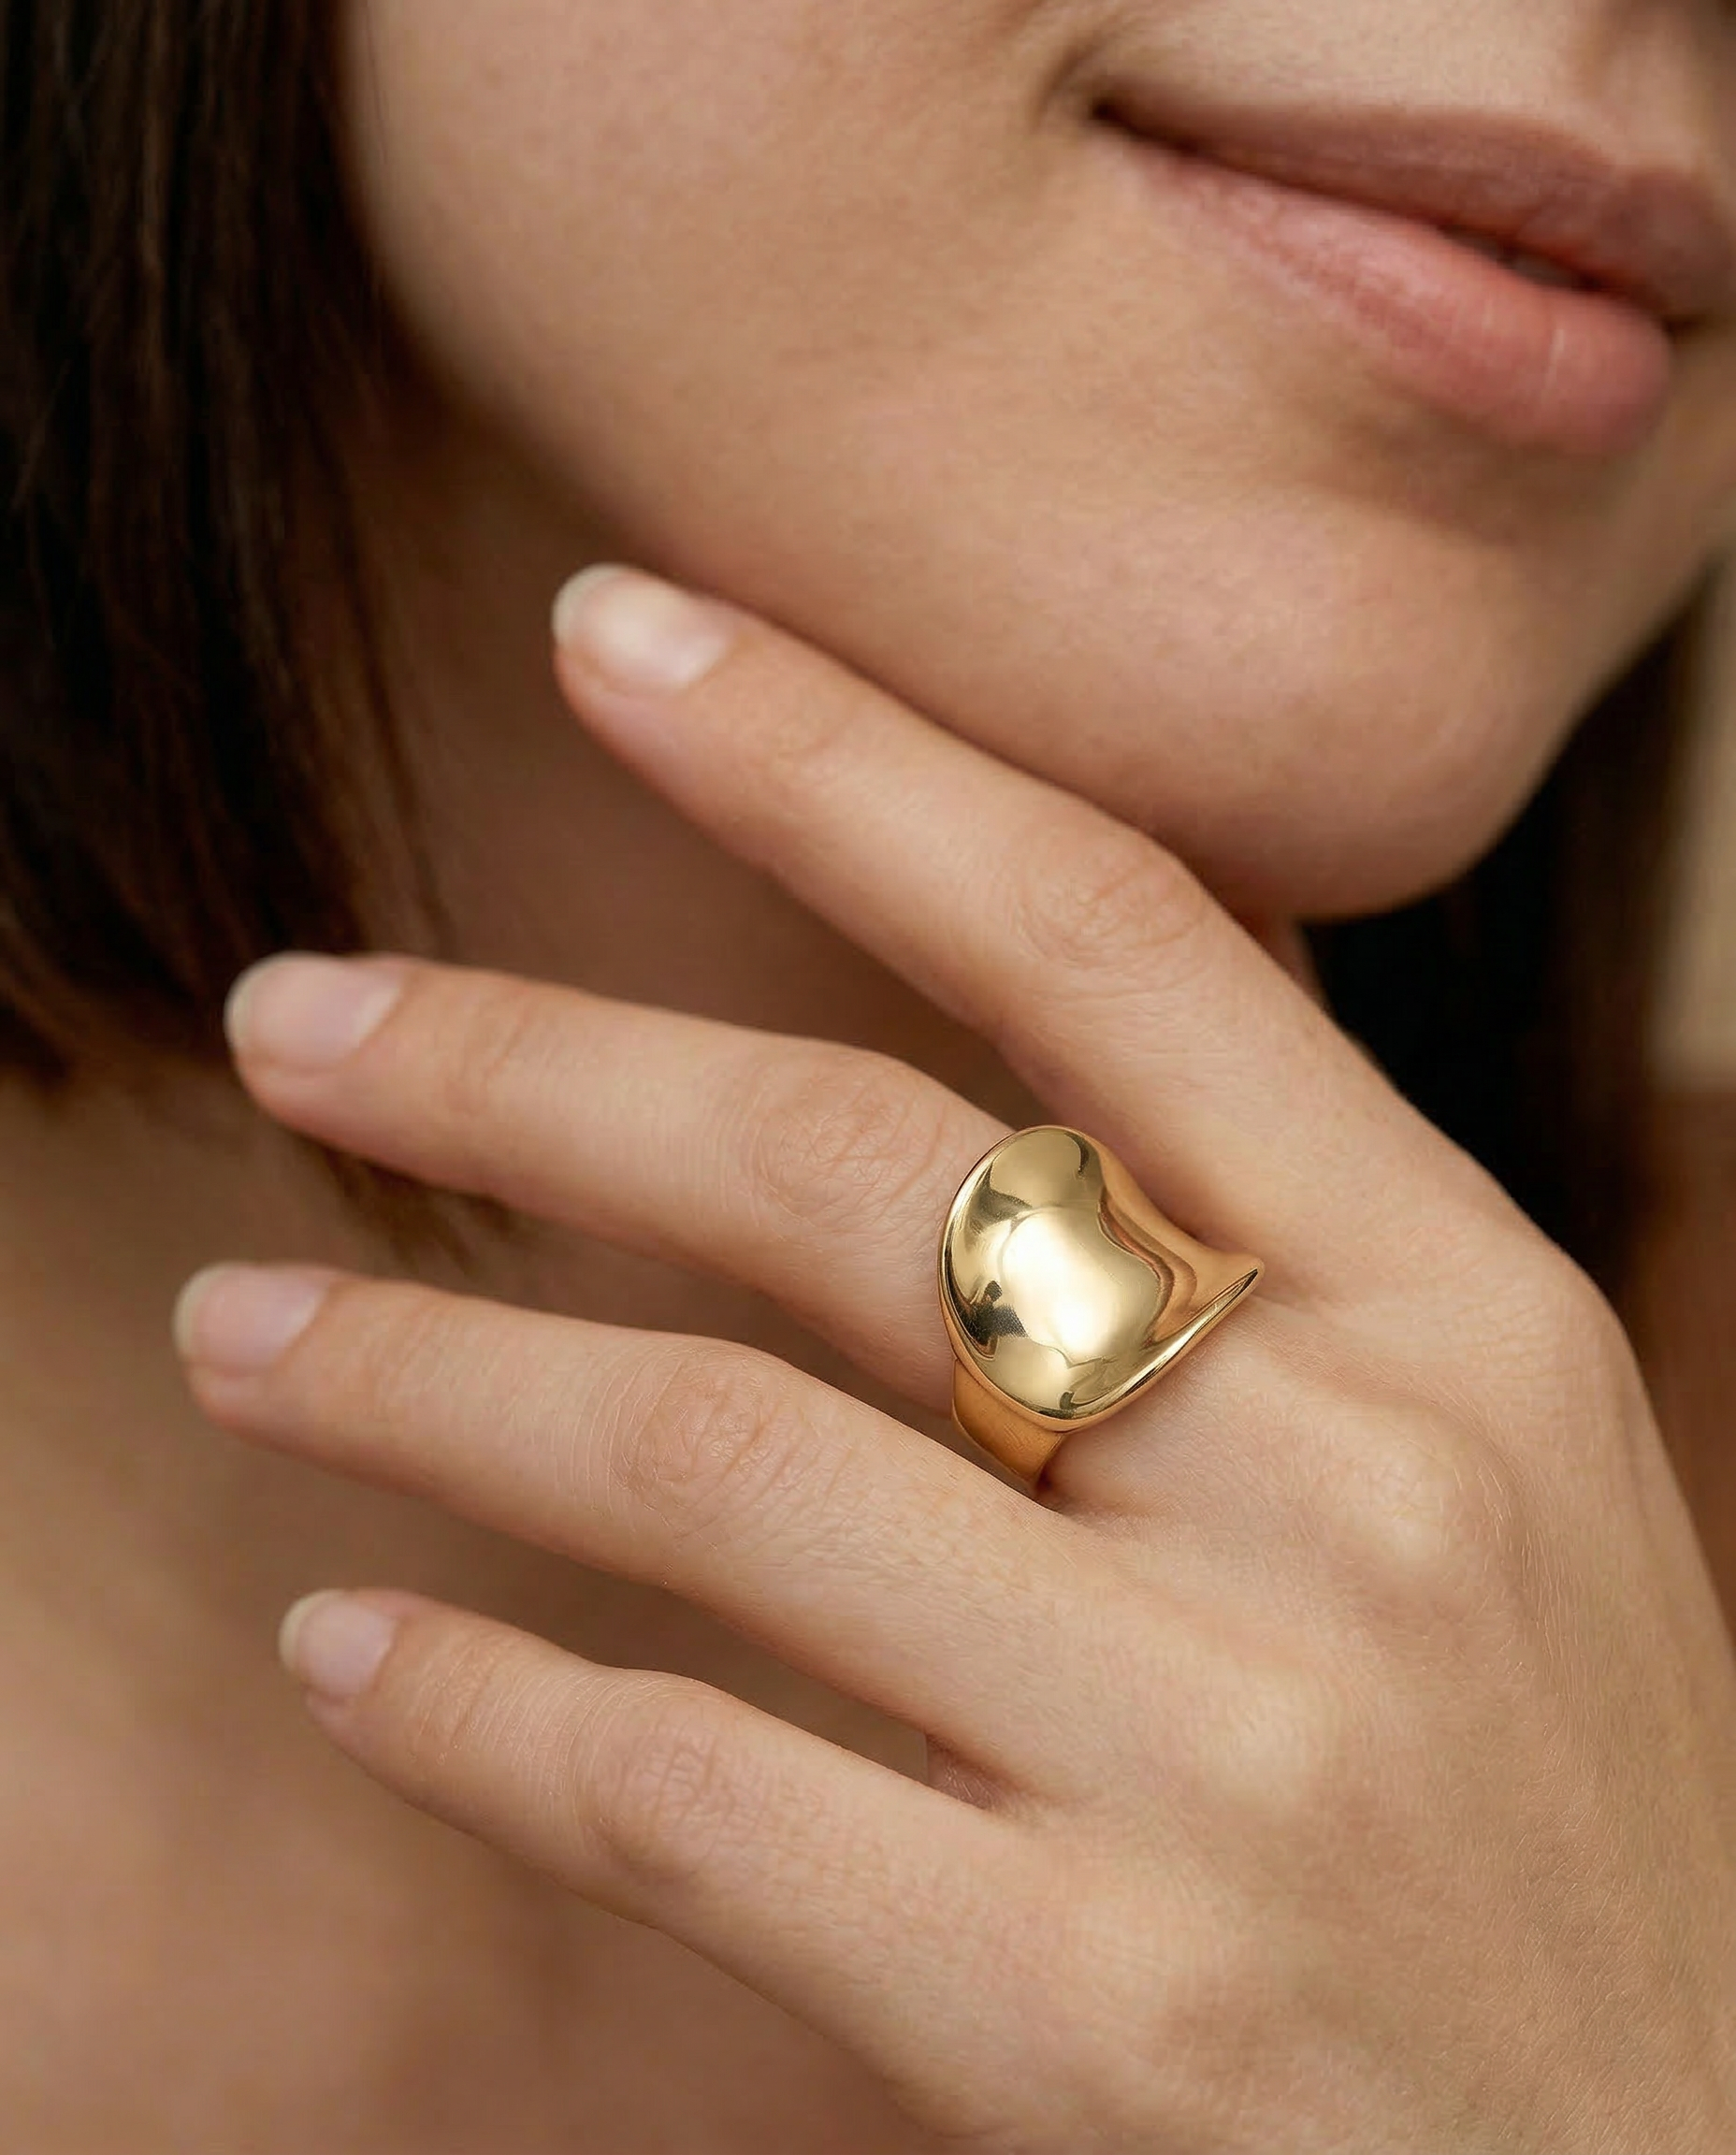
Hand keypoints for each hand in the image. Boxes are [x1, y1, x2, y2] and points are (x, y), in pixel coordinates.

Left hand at [175, 569, 1735, 2151]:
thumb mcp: (1510, 1470)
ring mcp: (1226, 1753)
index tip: (611, 629)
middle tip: (296, 1019)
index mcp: (1469, 1313)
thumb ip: (1285, 1240)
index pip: (1110, 934)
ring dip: (426, 1380)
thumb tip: (1056, 990)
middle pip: (851, 1165)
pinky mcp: (1093, 2012)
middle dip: (526, 1064)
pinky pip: (691, 1789)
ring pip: (716, 1462)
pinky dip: (477, 1707)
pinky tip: (351, 1643)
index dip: (837, 753)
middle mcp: (1354, 1487)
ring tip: (240, 1337)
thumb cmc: (1565, 1816)